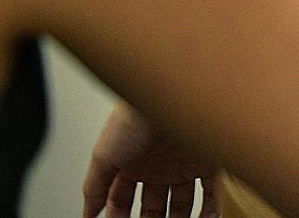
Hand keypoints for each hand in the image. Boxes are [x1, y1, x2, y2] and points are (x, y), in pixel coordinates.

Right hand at [81, 103, 217, 217]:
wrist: (173, 94)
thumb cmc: (137, 116)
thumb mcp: (104, 155)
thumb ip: (94, 187)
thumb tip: (87, 214)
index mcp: (131, 163)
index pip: (122, 201)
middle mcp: (157, 165)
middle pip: (153, 206)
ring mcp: (182, 164)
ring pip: (182, 204)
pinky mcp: (207, 163)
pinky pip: (211, 194)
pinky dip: (209, 211)